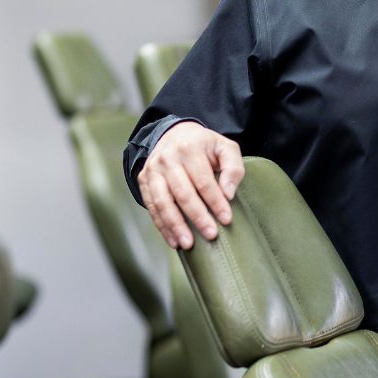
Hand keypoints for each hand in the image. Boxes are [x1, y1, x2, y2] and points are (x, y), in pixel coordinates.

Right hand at [137, 121, 244, 249]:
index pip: (204, 180)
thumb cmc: (205, 146)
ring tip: (188, 244)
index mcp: (189, 148)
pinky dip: (162, 225)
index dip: (215, 201)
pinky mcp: (144, 180)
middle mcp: (167, 158)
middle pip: (182, 193)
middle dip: (197, 216)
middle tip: (210, 234)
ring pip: (162, 202)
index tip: (226, 219)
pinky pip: (151, 206)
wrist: (175, 134)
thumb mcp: (225, 147)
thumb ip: (233, 168)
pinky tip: (173, 240)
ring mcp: (152, 170)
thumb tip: (228, 194)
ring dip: (175, 225)